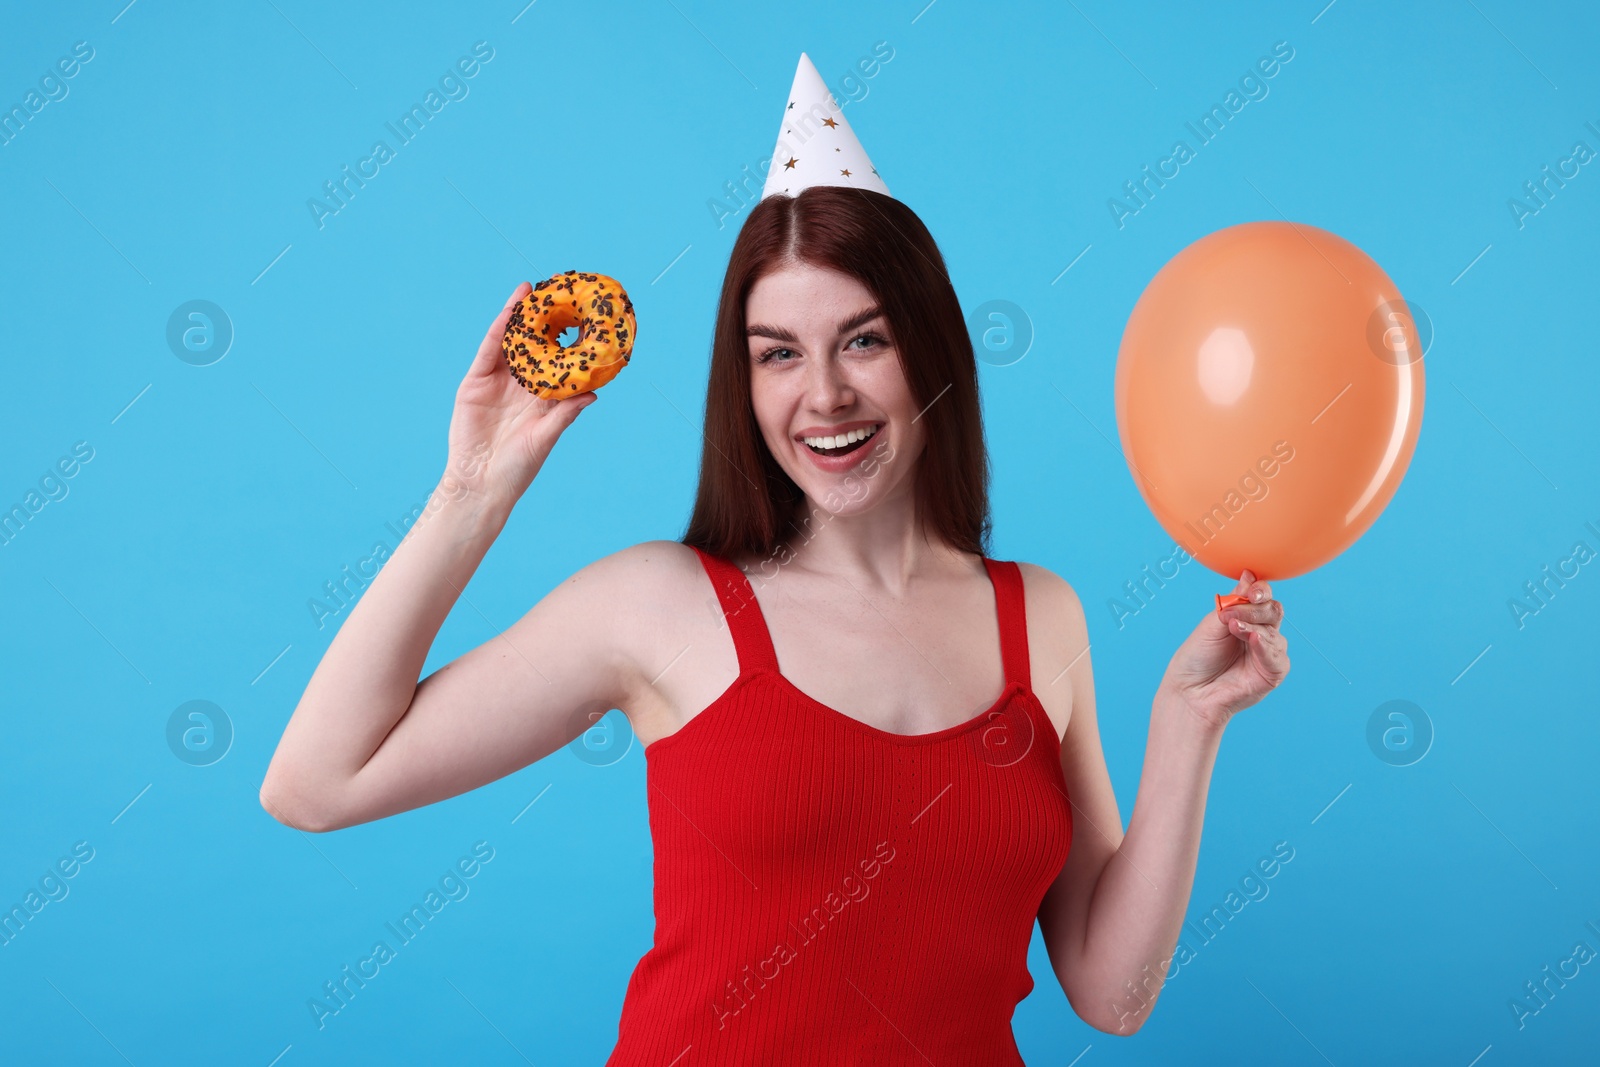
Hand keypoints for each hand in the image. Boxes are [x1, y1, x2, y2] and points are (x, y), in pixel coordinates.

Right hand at [443, 282, 597, 509]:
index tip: (584, 319)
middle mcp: (521, 386)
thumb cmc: (518, 468)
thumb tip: (593, 394)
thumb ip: (565, 414)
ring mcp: (497, 382)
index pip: (557, 362)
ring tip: (530, 291)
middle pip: (533, 345)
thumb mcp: (545, 438)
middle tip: (555, 290)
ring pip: (509, 343)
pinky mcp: (475, 382)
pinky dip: (496, 332)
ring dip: (518, 317)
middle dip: (542, 319)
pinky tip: (508, 313)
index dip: (568, 341)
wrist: (480, 483)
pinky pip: (487, 352)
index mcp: (542, 398)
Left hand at [1157, 569, 1290, 732]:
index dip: (1260, 589)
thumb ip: (1234, 602)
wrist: (1189, 691)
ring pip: (1274, 631)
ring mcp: (1267, 653)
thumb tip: (1248, 574)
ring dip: (1253, 626)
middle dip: (1256, 608)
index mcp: (1245, 618)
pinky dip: (1265, 646)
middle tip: (1233, 614)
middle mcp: (1260, 633)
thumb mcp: (1212, 623)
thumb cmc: (1197, 658)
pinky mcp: (1273, 673)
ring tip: (1233, 628)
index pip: (1262, 597)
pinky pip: (1277, 656)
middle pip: (1273, 610)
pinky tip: (1252, 639)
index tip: (1251, 589)